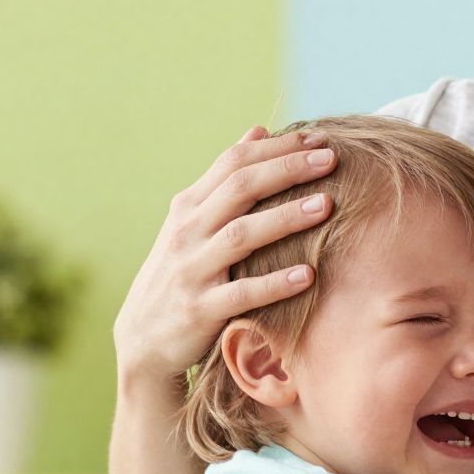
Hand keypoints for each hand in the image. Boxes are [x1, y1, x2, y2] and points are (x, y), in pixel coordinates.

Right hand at [112, 124, 338, 380]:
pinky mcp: (199, 310)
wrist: (142, 341)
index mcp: (188, 207)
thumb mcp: (193, 224)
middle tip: (331, 159)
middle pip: (239, 188)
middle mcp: (186, 232)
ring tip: (326, 206)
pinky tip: (308, 275)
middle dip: (287, 170)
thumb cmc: (181, 276)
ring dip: (285, 218)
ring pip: (241, 235)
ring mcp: (191, 270)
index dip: (277, 148)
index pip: (233, 162)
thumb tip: (259, 131)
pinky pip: (241, 294)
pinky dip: (274, 283)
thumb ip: (225, 181)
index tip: (318, 139)